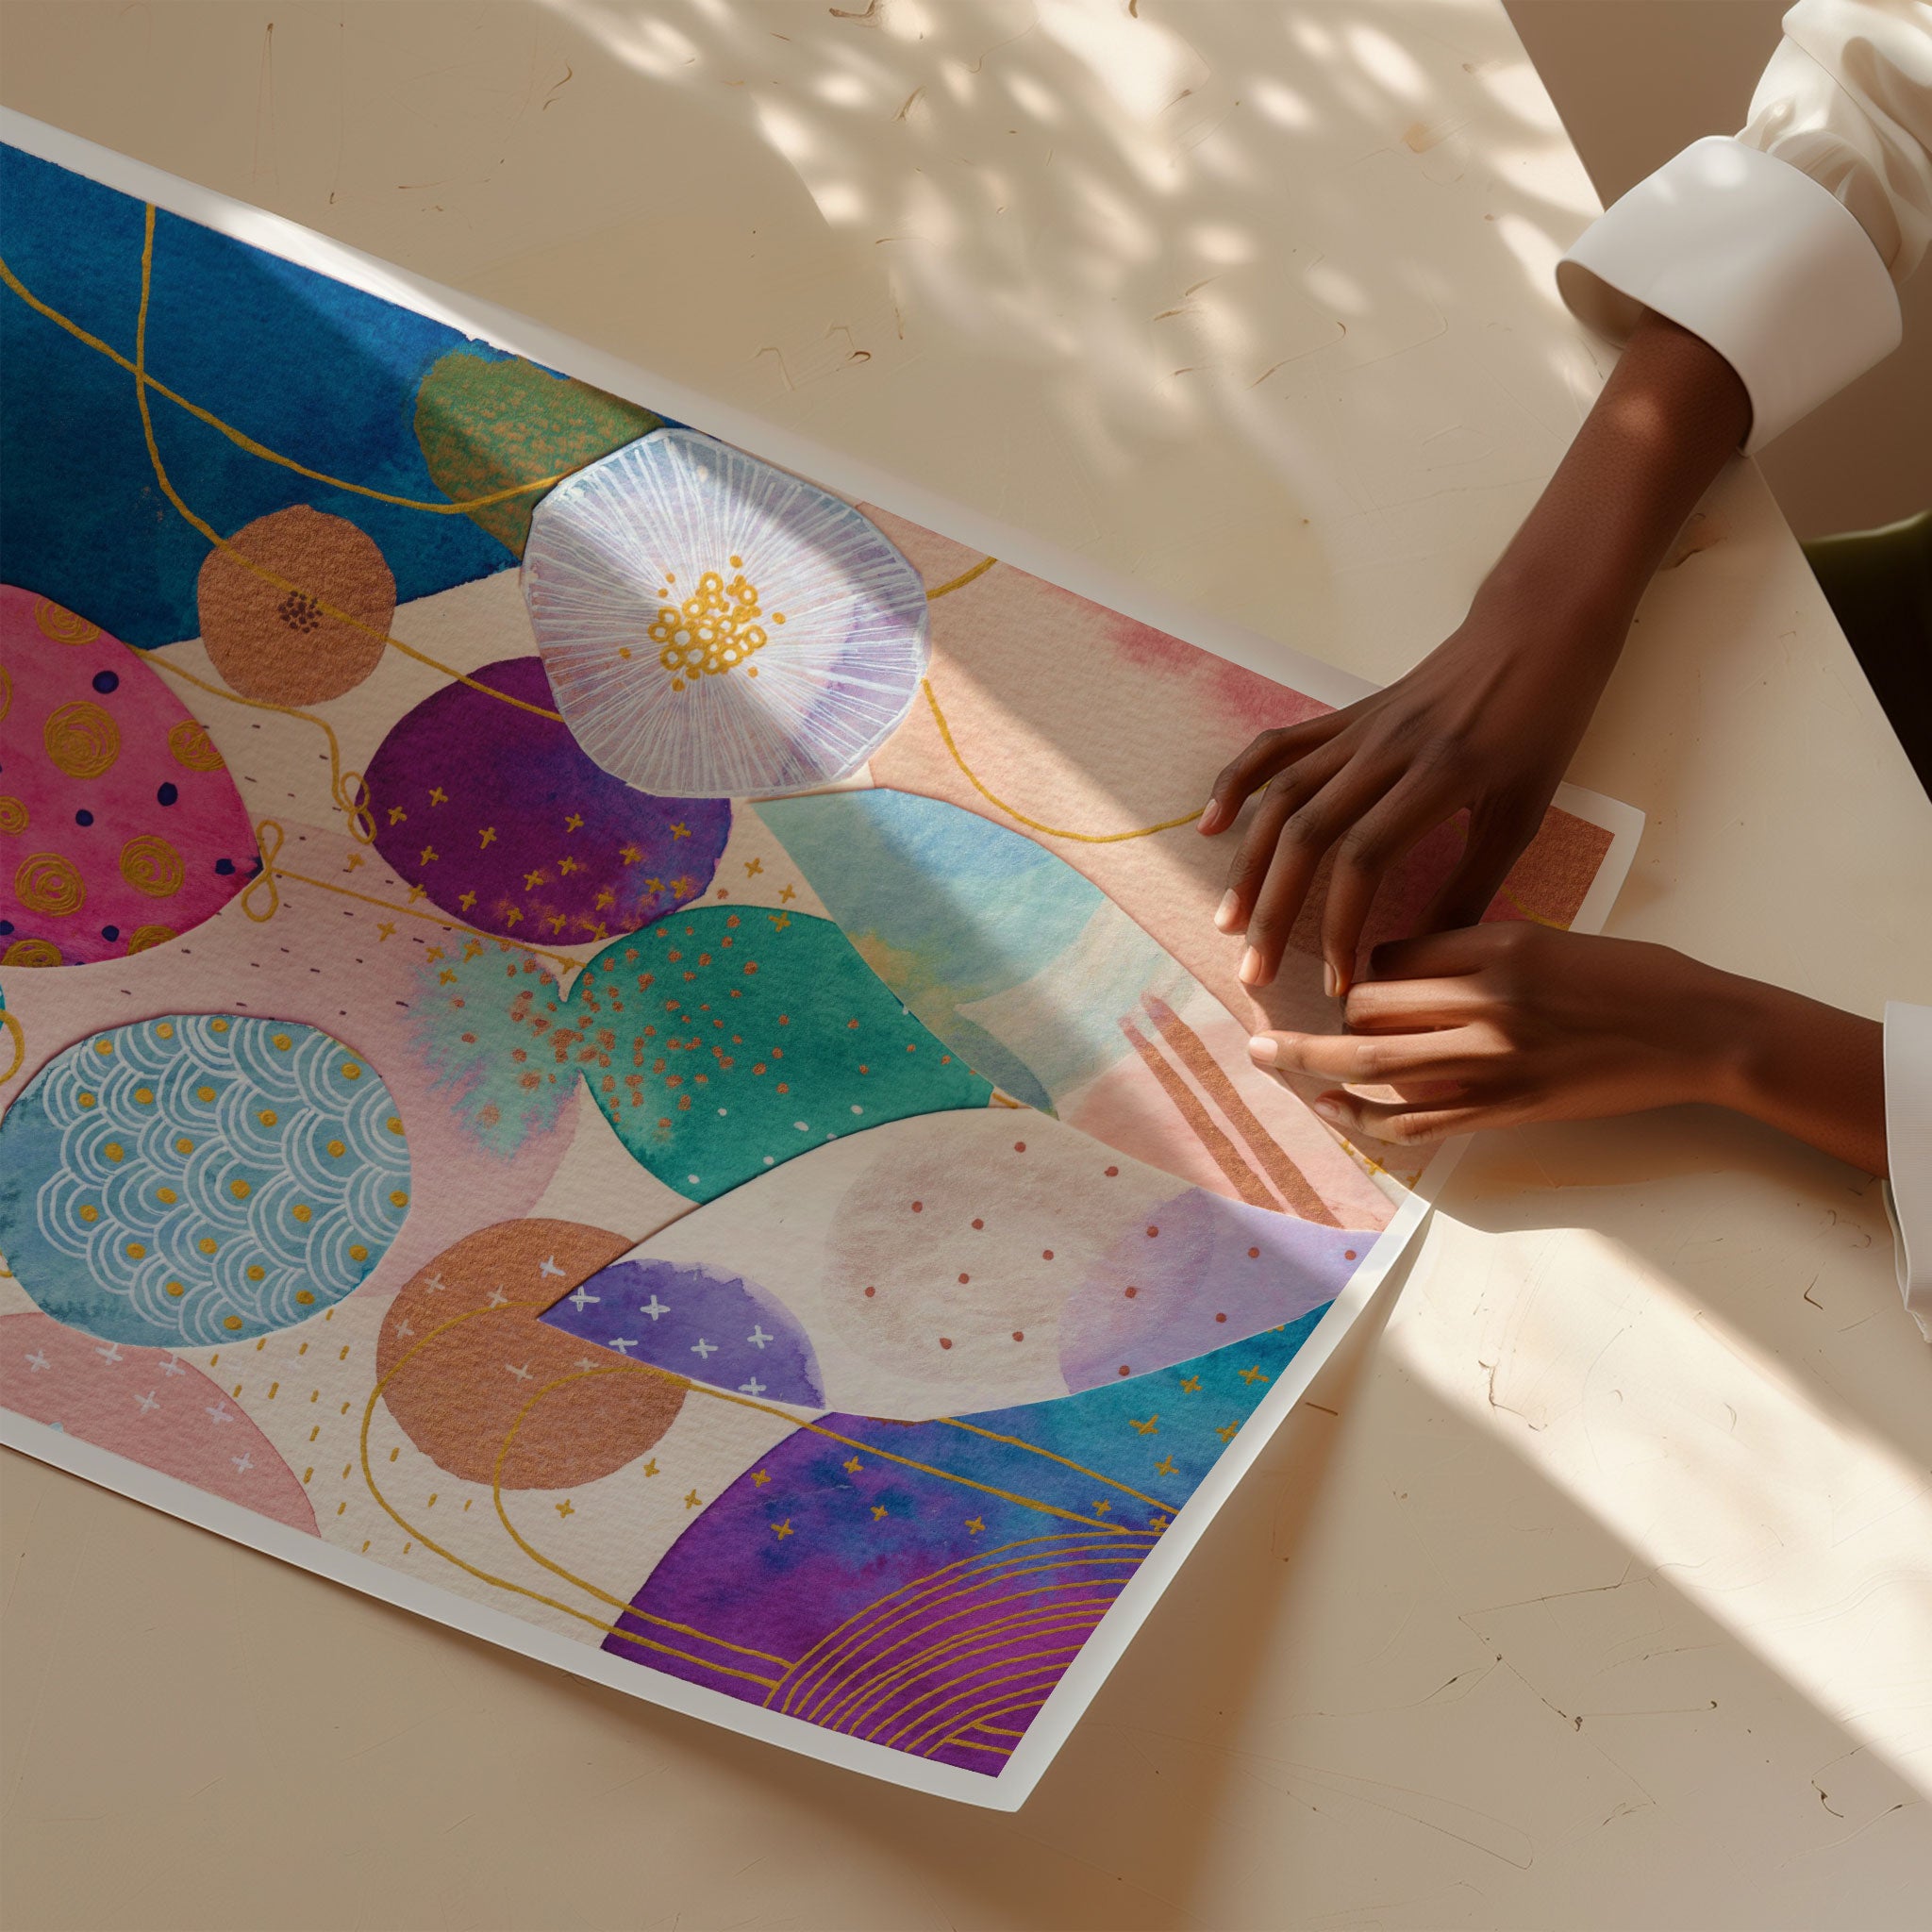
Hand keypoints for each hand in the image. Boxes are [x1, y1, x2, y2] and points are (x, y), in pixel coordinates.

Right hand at [1201, 588, 1620, 992]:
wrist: (1535, 628)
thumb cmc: (1543, 722)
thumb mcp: (1524, 811)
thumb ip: (1473, 883)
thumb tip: (1428, 954)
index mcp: (1439, 776)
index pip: (1364, 858)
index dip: (1340, 926)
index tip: (1337, 983)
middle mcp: (1386, 750)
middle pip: (1307, 834)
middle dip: (1274, 910)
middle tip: (1254, 971)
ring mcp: (1359, 729)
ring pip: (1282, 797)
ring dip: (1248, 864)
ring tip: (1229, 920)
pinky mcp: (1346, 716)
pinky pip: (1278, 746)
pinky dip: (1238, 783)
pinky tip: (1212, 825)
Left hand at [1247, 924, 1887, 1175]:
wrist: (1699, 1032)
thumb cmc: (1631, 977)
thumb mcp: (1547, 938)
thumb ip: (1473, 950)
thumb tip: (1396, 967)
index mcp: (1497, 946)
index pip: (1392, 953)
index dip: (1362, 965)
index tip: (1352, 976)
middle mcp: (1486, 1003)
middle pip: (1369, 1008)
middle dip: (1328, 1016)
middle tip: (1282, 1017)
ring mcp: (1493, 1063)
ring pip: (1375, 1066)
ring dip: (1313, 1063)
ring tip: (1267, 1057)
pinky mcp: (1506, 1109)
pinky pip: (1416, 1120)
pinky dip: (1365, 1117)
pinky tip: (1332, 1108)